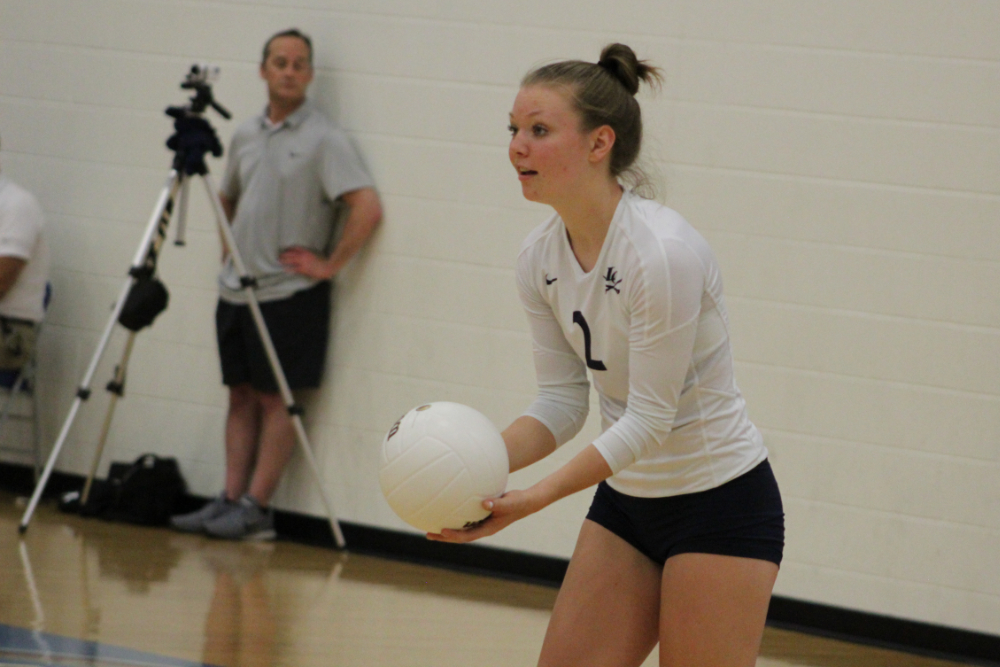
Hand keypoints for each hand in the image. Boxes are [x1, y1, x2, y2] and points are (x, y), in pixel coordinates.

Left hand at [279, 246, 332, 279]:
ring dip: (284, 260)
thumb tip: (306, 257)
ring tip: (279, 260)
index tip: (286, 249)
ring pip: (291, 260)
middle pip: (291, 253)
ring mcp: (303, 262)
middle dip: (285, 254)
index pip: (296, 248)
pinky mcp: (303, 269)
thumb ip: (311, 255)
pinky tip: (285, 269)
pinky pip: (294, 269)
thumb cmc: (324, 262)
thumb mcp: (317, 255)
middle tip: (279, 255)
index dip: (290, 248)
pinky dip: (290, 269)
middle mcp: (303, 256)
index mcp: (307, 251)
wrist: (327, 267)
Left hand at [426, 488, 541, 543]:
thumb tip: (483, 502)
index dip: (454, 535)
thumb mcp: (509, 503)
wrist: (526, 502)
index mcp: (487, 529)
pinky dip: (454, 515)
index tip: (442, 531)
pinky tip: (446, 508)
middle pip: (460, 536)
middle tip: (427, 534)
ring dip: (446, 528)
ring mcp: (481, 522)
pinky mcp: (481, 515)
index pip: (468, 536)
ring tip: (430, 524)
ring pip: (461, 527)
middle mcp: (482, 528)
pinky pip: (465, 517)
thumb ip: (497, 503)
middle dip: (444, 536)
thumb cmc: (518, 502)